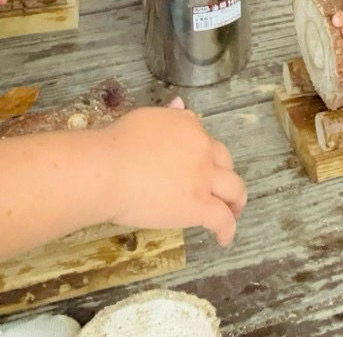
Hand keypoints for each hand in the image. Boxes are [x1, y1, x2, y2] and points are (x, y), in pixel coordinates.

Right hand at [101, 99, 246, 246]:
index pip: (204, 138)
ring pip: (234, 189)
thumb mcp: (143, 119)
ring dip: (236, 200)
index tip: (199, 164)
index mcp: (187, 125)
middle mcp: (201, 148)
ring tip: (233, 212)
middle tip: (220, 188)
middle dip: (224, 174)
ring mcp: (203, 178)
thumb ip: (166, 115)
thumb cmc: (114, 145)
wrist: (107, 170)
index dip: (203, 154)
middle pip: (225, 161)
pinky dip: (227, 229)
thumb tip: (179, 103)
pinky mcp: (199, 206)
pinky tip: (223, 238)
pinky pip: (223, 219)